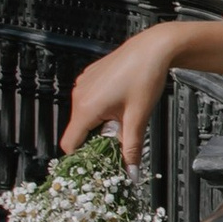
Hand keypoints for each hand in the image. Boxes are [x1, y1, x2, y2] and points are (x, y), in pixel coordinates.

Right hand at [64, 23, 180, 166]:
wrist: (153, 48)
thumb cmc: (145, 77)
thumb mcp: (138, 118)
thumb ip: (131, 149)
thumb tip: (131, 173)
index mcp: (86, 107)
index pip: (70, 144)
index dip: (82, 157)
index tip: (98, 161)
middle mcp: (79, 95)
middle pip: (79, 130)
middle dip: (97, 138)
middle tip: (121, 134)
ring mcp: (83, 83)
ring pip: (85, 115)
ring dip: (101, 122)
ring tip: (124, 114)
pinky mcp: (90, 76)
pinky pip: (89, 100)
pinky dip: (101, 108)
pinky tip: (121, 101)